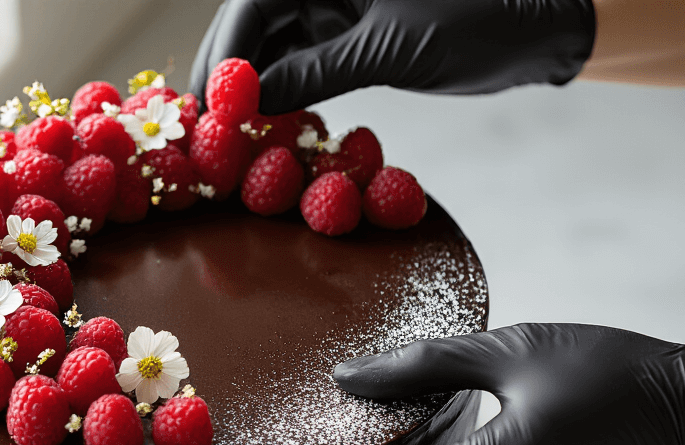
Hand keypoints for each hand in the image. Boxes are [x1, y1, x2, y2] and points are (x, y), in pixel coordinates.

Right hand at [189, 0, 596, 114]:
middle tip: (205, 125)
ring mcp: (336, 6)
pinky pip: (303, 64)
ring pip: (274, 47)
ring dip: (254, 89)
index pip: (253, 5)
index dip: (226, 53)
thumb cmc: (476, 19)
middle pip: (253, 25)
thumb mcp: (389, 48)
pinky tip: (270, 126)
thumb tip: (251, 102)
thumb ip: (316, 71)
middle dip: (230, 73)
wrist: (537, 28)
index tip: (207, 101)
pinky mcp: (351, 35)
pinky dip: (286, 94)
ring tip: (232, 134)